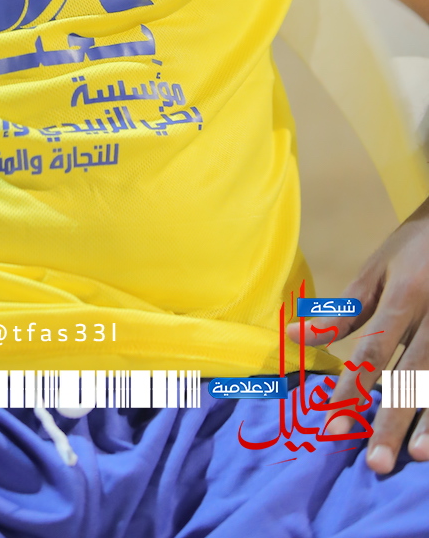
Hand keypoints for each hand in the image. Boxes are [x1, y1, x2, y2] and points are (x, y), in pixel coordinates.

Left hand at [286, 200, 428, 473]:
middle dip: (392, 420)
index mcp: (405, 296)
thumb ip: (344, 311)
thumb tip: (297, 336)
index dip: (352, 387)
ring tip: (416, 458)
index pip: (373, 350)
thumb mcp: (377, 269)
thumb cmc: (413, 249)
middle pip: (412, 376)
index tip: (332, 424)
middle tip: (375, 464)